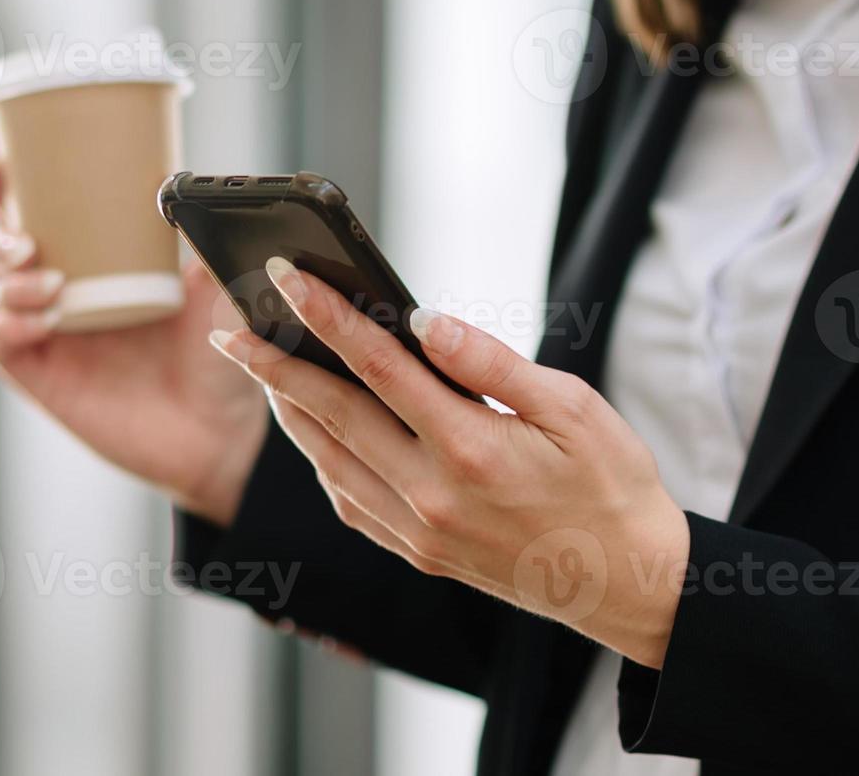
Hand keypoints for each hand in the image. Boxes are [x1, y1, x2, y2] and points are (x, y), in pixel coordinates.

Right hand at [0, 155, 267, 524]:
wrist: (217, 427)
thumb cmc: (210, 354)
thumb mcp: (207, 286)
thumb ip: (195, 239)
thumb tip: (182, 185)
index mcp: (88, 264)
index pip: (32, 218)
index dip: (1, 191)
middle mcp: (57, 297)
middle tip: (25, 240)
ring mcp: (46, 339)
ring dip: (6, 282)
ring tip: (52, 282)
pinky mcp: (42, 379)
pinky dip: (10, 326)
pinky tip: (46, 320)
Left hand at [206, 258, 691, 667]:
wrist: (628, 583)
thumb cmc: (611, 482)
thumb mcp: (573, 408)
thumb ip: (491, 363)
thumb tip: (424, 320)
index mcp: (471, 448)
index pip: (378, 366)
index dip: (328, 315)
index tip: (288, 275)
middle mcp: (431, 495)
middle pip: (332, 415)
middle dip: (274, 363)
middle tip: (230, 325)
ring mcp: (418, 532)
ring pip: (329, 461)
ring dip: (289, 412)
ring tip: (260, 367)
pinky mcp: (418, 554)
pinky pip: (349, 501)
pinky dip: (321, 460)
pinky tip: (314, 430)